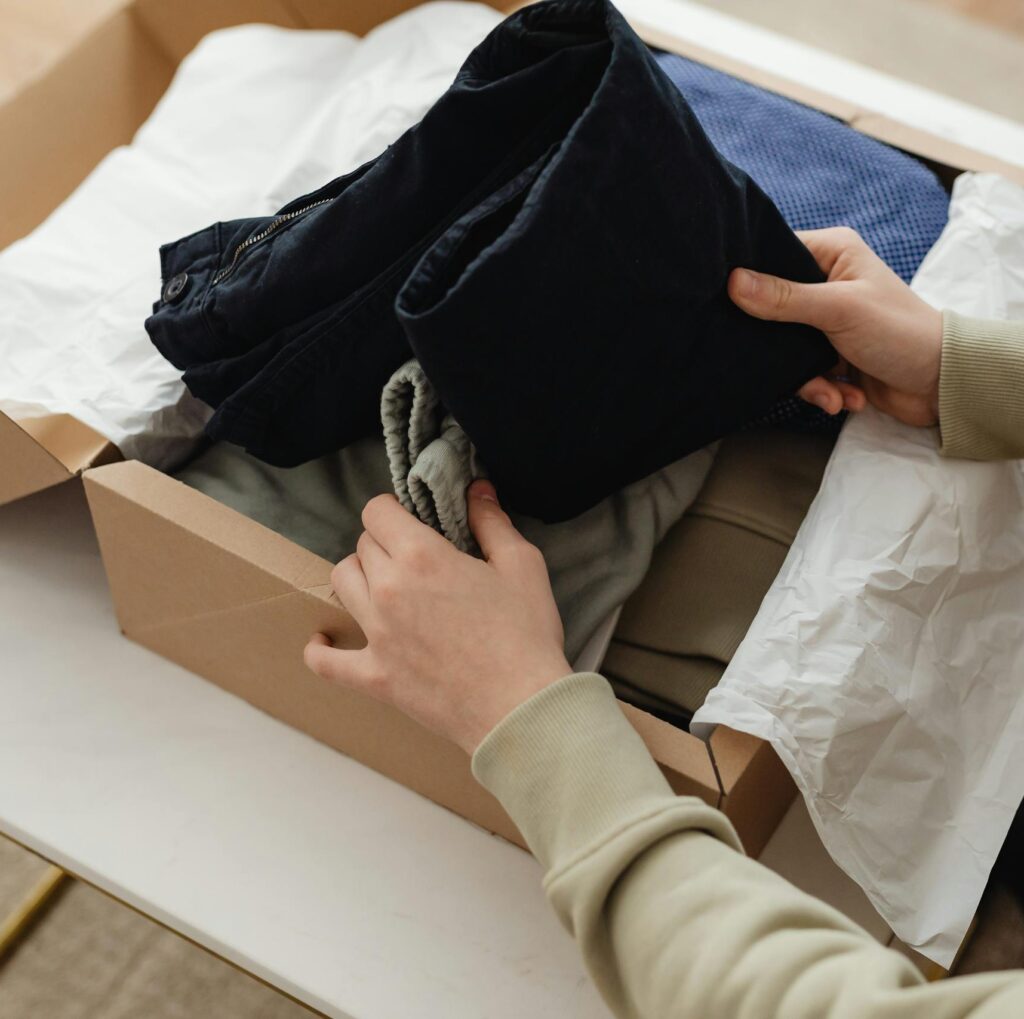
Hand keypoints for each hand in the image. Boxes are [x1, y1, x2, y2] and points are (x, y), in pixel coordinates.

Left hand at [304, 481, 571, 753]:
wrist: (520, 707)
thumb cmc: (526, 636)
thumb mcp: (522, 566)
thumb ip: (492, 522)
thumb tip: (476, 489)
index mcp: (422, 556)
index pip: (377, 512)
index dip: (393, 511)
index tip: (410, 521)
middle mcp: (388, 589)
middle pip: (362, 546)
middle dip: (385, 543)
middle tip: (414, 558)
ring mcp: (376, 635)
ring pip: (341, 584)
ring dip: (359, 577)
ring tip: (382, 585)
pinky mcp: (374, 676)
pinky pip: (325, 662)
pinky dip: (321, 649)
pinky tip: (324, 640)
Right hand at [728, 226, 942, 426]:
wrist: (940, 384)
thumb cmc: (899, 331)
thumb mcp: (839, 309)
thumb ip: (785, 298)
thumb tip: (733, 281)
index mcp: (831, 253)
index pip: (774, 253)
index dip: (749, 276)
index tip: (727, 299)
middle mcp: (826, 283)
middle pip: (770, 306)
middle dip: (776, 343)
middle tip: (778, 356)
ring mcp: (826, 322)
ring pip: (784, 347)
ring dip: (806, 377)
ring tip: (830, 390)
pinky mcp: (829, 355)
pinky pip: (802, 372)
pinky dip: (821, 389)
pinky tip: (844, 396)